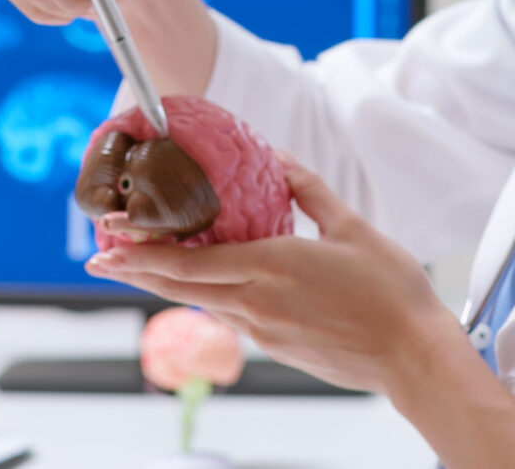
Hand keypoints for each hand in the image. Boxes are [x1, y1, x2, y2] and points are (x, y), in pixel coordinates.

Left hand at [85, 159, 461, 395]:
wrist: (414, 357)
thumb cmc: (392, 294)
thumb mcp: (352, 227)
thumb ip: (308, 190)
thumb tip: (279, 157)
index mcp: (271, 268)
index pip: (188, 264)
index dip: (142, 254)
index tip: (108, 246)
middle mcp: (257, 304)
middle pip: (181, 287)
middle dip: (137, 270)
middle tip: (101, 258)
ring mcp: (264, 331)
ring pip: (203, 303)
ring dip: (169, 284)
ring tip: (143, 265)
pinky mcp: (276, 347)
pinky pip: (231, 316)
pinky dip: (209, 297)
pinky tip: (207, 286)